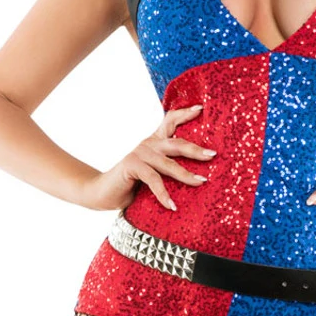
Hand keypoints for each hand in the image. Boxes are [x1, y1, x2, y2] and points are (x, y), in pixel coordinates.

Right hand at [82, 103, 216, 212]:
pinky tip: (172, 206)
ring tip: (201, 182)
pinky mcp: (132, 165)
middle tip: (212, 155)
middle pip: (177, 143)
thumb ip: (168, 169)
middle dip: (196, 149)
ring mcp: (139, 153)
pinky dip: (164, 194)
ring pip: (168, 164)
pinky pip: (153, 180)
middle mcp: (148, 144)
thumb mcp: (154, 174)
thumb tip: (200, 178)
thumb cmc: (132, 185)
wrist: (103, 193)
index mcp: (154, 142)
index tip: (201, 109)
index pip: (170, 121)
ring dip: (186, 175)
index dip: (185, 114)